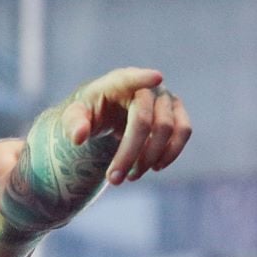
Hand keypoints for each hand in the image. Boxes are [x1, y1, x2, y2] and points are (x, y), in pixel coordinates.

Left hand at [60, 67, 190, 184]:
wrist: (109, 111)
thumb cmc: (91, 111)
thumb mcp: (74, 116)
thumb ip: (73, 124)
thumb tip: (79, 137)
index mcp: (118, 82)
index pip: (130, 78)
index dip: (143, 78)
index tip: (157, 77)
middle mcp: (146, 86)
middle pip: (144, 121)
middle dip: (129, 154)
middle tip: (114, 180)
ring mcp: (164, 97)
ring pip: (167, 129)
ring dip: (150, 158)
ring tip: (130, 176)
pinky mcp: (176, 111)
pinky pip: (183, 131)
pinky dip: (171, 152)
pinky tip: (155, 167)